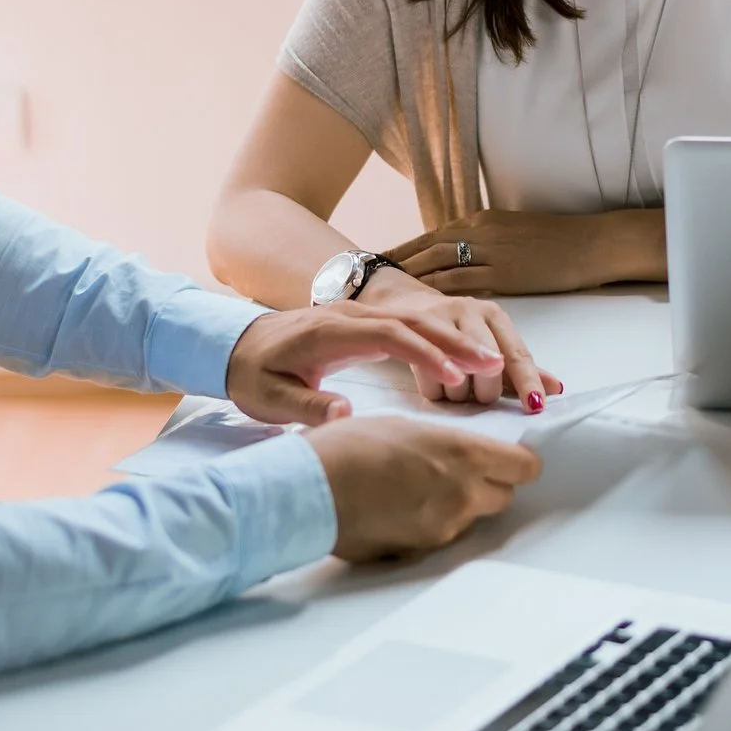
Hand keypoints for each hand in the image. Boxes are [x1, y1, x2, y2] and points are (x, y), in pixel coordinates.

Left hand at [225, 302, 504, 423]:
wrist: (235, 345)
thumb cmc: (253, 374)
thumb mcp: (268, 397)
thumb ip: (306, 406)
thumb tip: (345, 416)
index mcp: (330, 329)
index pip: (388, 335)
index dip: (424, 355)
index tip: (455, 377)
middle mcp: (351, 315)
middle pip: (413, 323)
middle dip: (455, 344)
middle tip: (494, 366)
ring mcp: (360, 316)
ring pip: (416, 323)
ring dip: (455, 341)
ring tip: (494, 364)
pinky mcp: (364, 325)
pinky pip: (409, 329)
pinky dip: (439, 342)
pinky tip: (465, 361)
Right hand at [305, 417, 542, 561]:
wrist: (308, 491)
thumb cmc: (346, 448)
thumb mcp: (403, 426)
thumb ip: (442, 443)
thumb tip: (454, 452)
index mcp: (463, 454)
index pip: (525, 467)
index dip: (518, 463)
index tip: (510, 459)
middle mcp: (463, 494)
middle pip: (504, 496)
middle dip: (489, 484)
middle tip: (459, 471)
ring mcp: (443, 528)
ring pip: (471, 518)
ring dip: (458, 505)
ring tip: (416, 488)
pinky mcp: (420, 551)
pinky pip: (441, 536)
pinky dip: (429, 523)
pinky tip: (398, 508)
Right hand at [357, 269, 565, 407]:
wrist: (400, 303)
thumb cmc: (452, 330)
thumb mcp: (487, 342)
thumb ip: (518, 368)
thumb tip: (556, 388)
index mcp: (492, 314)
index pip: (516, 352)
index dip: (528, 381)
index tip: (536, 406)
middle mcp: (467, 310)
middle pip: (490, 366)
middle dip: (486, 391)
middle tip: (477, 395)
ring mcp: (436, 317)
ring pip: (459, 374)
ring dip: (460, 392)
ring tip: (455, 388)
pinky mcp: (403, 328)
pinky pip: (427, 378)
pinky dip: (435, 389)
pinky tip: (435, 385)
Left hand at [385, 209, 658, 298]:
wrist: (594, 241)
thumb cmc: (562, 240)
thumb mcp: (518, 233)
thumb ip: (491, 243)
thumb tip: (470, 257)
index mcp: (482, 221)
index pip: (434, 236)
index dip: (405, 248)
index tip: (378, 258)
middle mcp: (480, 232)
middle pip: (427, 247)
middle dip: (395, 262)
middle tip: (364, 275)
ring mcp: (491, 250)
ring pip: (438, 263)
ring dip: (408, 278)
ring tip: (380, 293)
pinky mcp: (504, 272)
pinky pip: (462, 283)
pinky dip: (436, 292)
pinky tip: (418, 306)